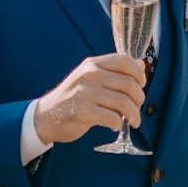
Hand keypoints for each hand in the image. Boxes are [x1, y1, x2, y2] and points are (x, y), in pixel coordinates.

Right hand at [33, 53, 147, 147]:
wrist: (46, 116)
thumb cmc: (73, 98)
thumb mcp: (91, 78)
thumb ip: (114, 71)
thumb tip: (141, 64)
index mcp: (93, 64)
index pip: (124, 61)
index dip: (138, 74)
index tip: (141, 85)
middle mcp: (89, 74)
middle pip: (128, 84)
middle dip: (139, 99)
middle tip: (137, 108)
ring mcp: (85, 92)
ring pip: (123, 102)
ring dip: (133, 114)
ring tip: (133, 121)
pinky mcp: (83, 111)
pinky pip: (112, 118)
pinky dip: (118, 124)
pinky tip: (115, 125)